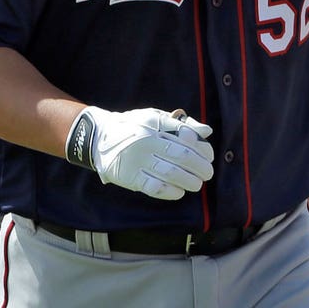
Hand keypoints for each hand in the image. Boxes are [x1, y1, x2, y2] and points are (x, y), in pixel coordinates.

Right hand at [65, 106, 215, 200]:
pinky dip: (170, 191)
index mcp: (155, 125)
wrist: (98, 137)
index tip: (209, 156)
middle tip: (208, 173)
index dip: (202, 149)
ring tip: (197, 184)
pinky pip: (154, 187)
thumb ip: (182, 125)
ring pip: (170, 173)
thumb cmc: (134, 126)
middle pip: (181, 155)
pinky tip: (180, 192)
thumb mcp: (155, 117)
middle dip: (200, 166)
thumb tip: (207, 132)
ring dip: (189, 180)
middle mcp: (147, 141)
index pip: (186, 138)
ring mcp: (137, 160)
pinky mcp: (130, 177)